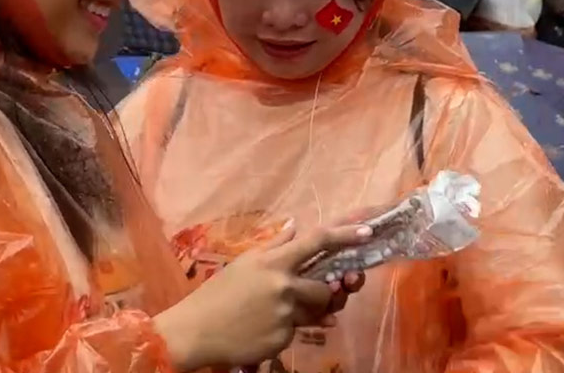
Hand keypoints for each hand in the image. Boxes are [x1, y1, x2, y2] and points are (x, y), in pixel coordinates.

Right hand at [154, 224, 370, 370]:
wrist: (196, 330)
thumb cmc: (218, 293)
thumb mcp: (244, 263)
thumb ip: (273, 245)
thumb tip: (294, 225)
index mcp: (273, 262)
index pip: (316, 242)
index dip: (345, 234)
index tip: (367, 231)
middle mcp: (283, 286)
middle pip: (325, 287)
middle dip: (324, 292)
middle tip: (307, 295)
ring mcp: (285, 315)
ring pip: (315, 313)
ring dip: (305, 312)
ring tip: (277, 312)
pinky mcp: (283, 339)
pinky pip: (298, 332)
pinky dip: (286, 329)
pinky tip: (263, 328)